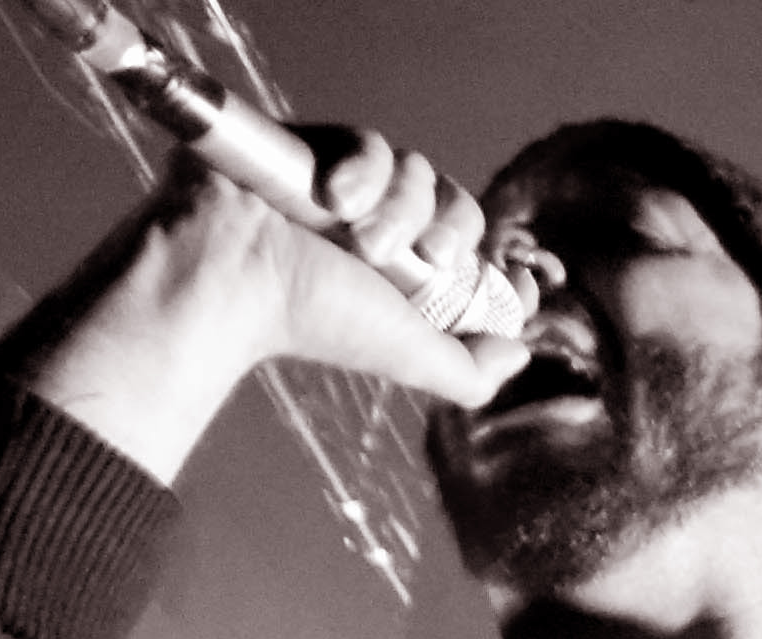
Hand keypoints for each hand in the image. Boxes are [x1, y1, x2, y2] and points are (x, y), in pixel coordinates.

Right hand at [146, 131, 512, 404]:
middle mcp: (383, 227)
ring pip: (419, 171)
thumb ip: (470, 372)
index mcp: (407, 274)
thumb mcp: (409, 356)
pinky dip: (365, 170)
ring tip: (358, 237)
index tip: (526, 275)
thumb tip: (519, 355)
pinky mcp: (319, 146)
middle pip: (458, 205)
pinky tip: (334, 197)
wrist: (235, 275)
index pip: (476, 253)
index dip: (505, 259)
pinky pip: (372, 142)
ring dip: (403, 207)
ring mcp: (351, 185)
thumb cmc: (313, 319)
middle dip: (451, 230)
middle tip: (426, 258)